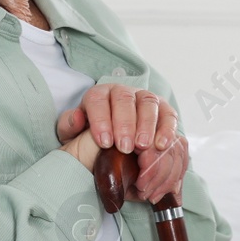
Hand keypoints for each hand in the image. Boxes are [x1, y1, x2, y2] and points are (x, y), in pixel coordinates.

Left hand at [57, 85, 187, 203]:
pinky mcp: (164, 110)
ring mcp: (145, 99)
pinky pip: (169, 115)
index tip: (104, 143)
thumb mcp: (74, 134)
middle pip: (124, 99)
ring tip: (143, 147)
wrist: (114, 143)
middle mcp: (123, 92)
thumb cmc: (93, 137)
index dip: (101, 120)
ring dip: (147, 125)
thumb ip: (70, 126)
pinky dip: (167, 129)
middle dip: (125, 123)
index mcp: (99, 95)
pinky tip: (162, 145)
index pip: (97, 99)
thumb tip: (76, 118)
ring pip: (148, 103)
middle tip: (124, 147)